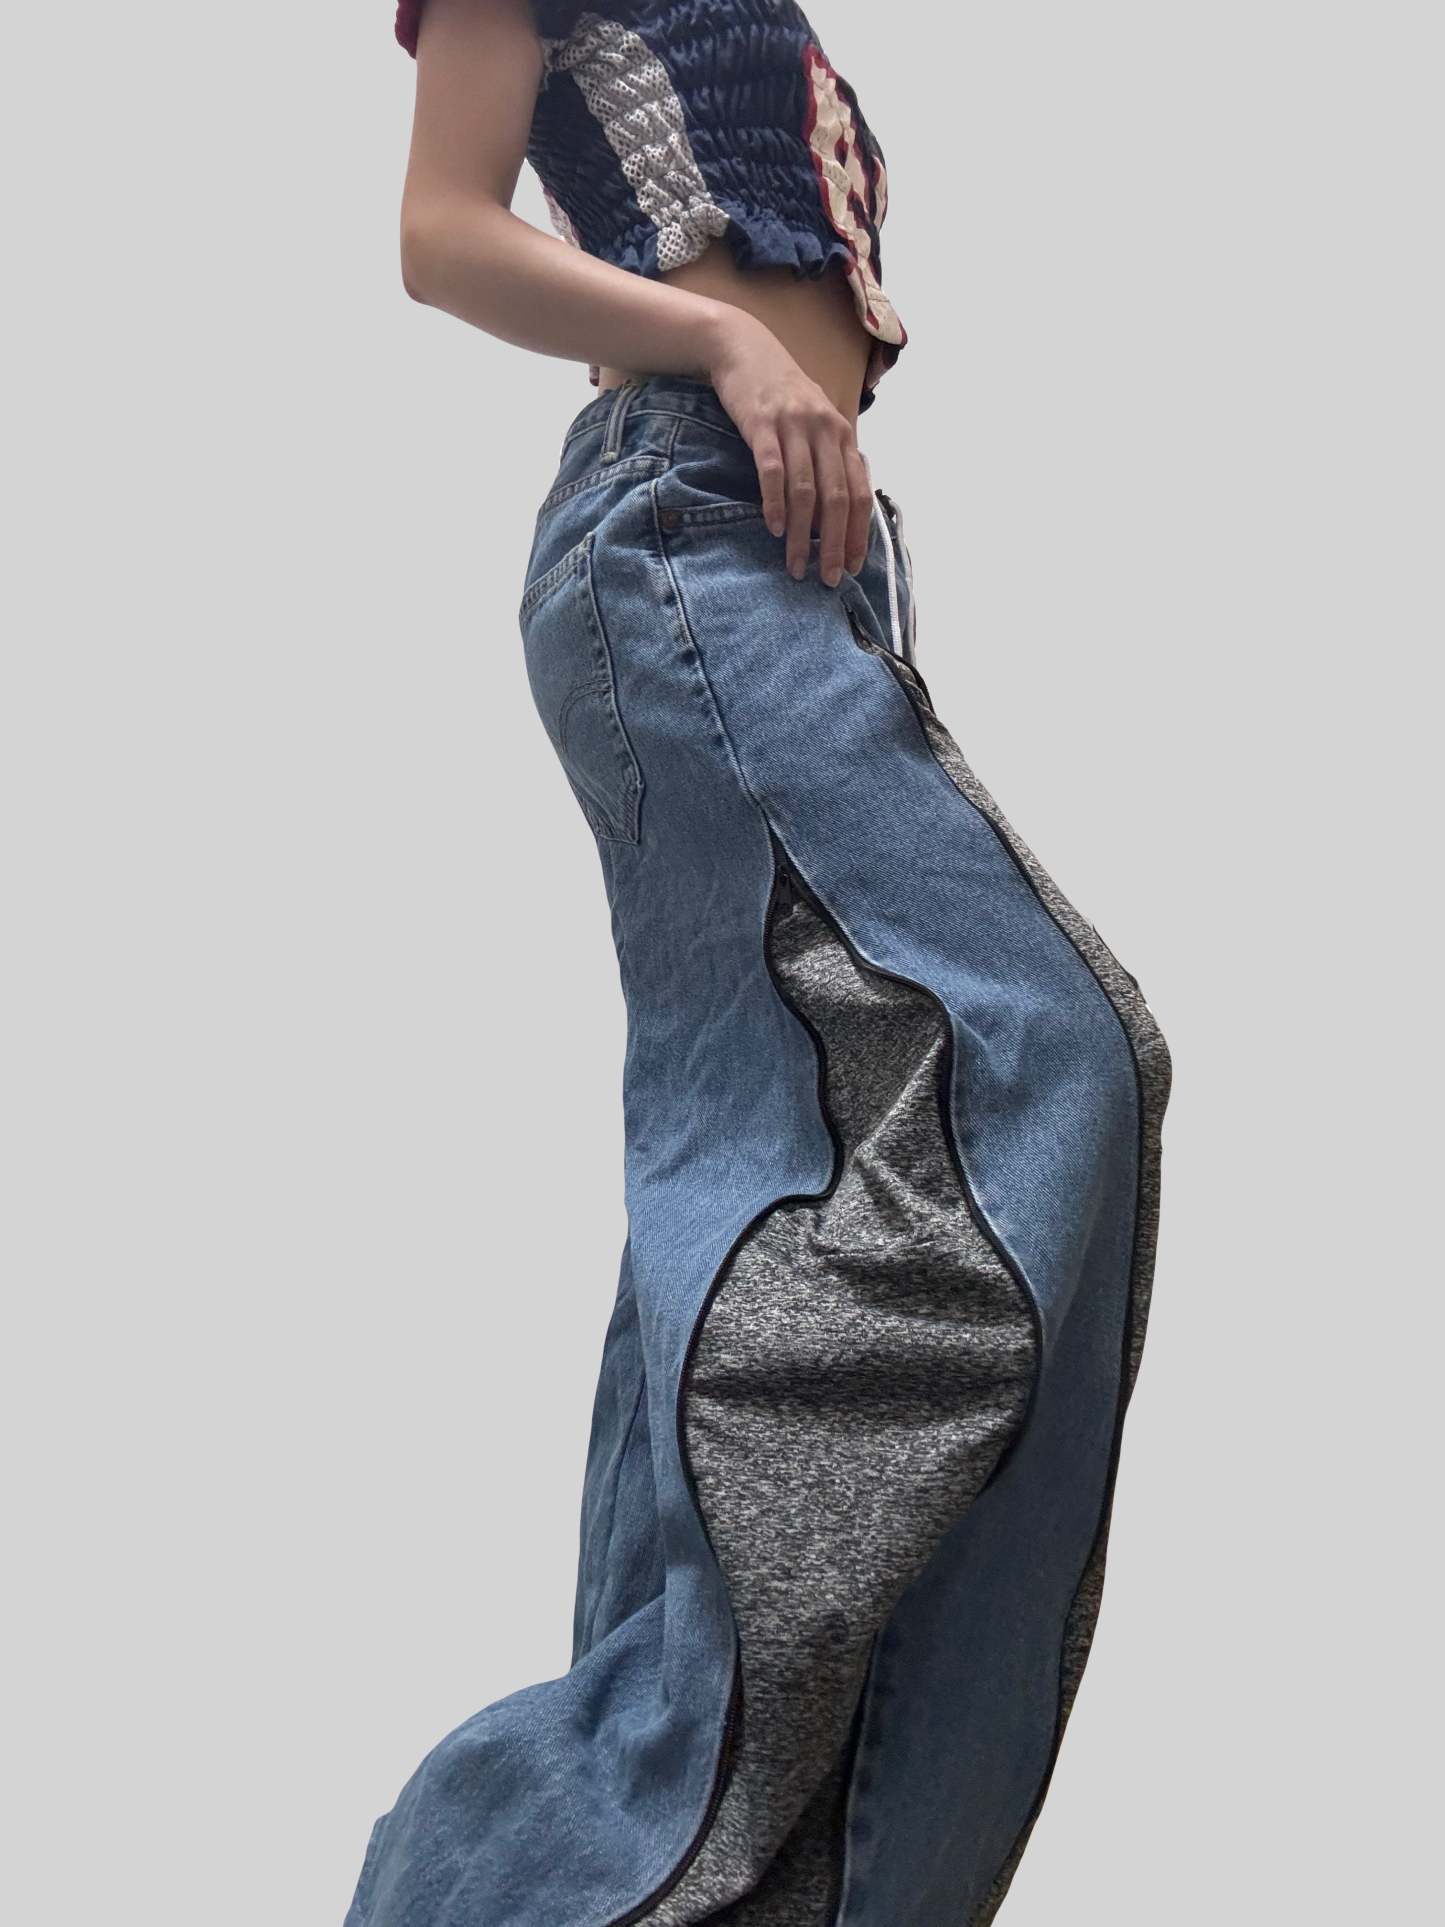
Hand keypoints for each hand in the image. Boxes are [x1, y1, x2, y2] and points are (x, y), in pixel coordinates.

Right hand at [706, 313, 873, 587]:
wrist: (743, 348)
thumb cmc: (781, 393)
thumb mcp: (814, 421)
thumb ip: (828, 459)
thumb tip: (834, 514)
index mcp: (842, 434)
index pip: (859, 492)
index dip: (859, 532)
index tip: (854, 566)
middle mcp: (825, 430)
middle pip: (837, 499)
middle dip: (834, 544)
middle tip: (827, 578)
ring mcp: (794, 426)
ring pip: (806, 491)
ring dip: (801, 535)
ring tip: (795, 566)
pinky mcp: (762, 424)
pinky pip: (773, 471)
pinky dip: (774, 503)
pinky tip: (772, 528)